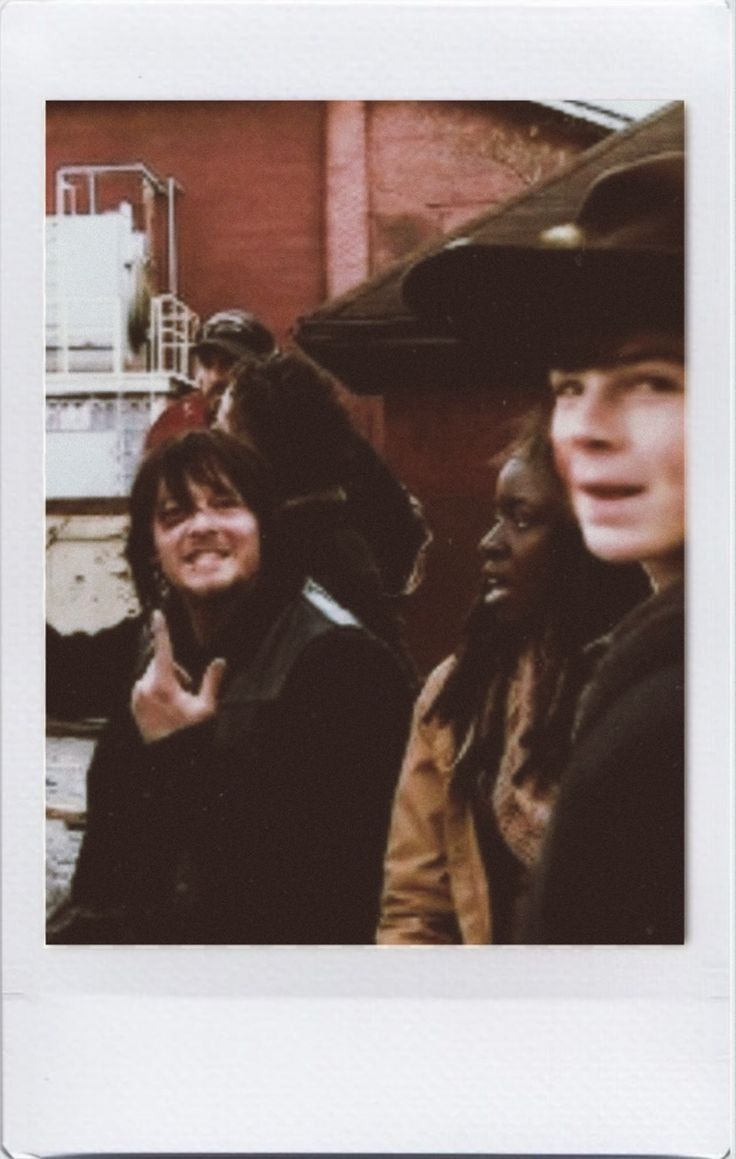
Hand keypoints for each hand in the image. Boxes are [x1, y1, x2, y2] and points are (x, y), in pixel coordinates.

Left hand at [131, 610, 226, 742]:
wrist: (170, 757)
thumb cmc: (188, 732)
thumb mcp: (205, 708)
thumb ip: (212, 682)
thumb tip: (220, 662)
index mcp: (161, 685)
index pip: (162, 651)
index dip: (161, 631)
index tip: (156, 614)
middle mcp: (144, 688)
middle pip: (161, 663)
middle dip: (175, 670)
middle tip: (187, 691)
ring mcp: (137, 697)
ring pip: (154, 675)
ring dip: (167, 681)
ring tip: (177, 703)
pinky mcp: (134, 704)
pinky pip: (147, 687)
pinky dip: (158, 690)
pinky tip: (167, 708)